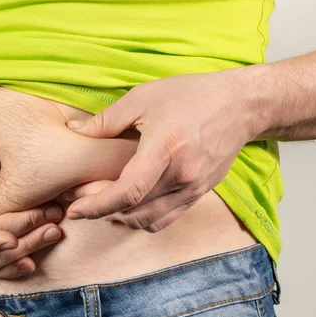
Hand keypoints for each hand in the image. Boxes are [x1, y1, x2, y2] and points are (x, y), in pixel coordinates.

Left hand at [64, 67, 261, 231]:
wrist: (242, 106)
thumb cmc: (192, 96)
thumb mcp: (143, 97)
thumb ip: (107, 119)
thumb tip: (75, 131)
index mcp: (166, 148)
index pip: (128, 191)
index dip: (97, 206)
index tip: (74, 210)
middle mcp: (182, 176)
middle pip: (134, 210)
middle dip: (100, 212)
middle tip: (77, 201)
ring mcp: (194, 189)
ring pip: (148, 221)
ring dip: (120, 218)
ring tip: (100, 205)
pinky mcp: (200, 194)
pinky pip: (166, 219)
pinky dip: (142, 219)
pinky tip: (127, 207)